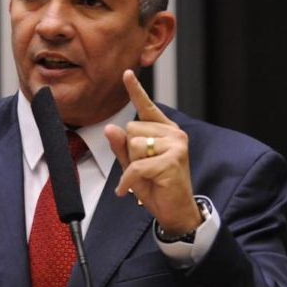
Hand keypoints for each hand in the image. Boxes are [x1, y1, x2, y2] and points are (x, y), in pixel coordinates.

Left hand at [104, 69, 200, 235]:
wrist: (176, 212)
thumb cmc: (156, 187)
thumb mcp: (132, 165)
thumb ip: (122, 147)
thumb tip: (110, 128)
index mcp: (164, 130)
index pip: (146, 107)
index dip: (135, 90)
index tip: (126, 73)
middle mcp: (173, 133)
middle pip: (131, 129)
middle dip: (130, 152)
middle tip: (144, 170)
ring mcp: (175, 145)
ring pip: (134, 145)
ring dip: (132, 166)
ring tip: (147, 178)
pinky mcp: (172, 160)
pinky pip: (136, 166)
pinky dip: (128, 181)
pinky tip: (129, 191)